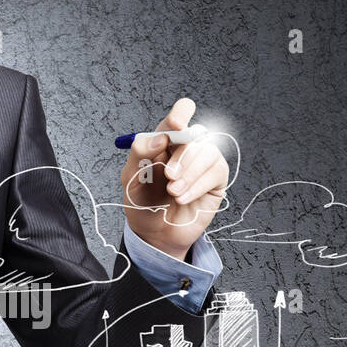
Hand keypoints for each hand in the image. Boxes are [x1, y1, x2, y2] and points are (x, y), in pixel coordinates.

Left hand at [120, 98, 228, 259]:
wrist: (154, 234)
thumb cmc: (142, 202)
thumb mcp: (130, 176)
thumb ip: (140, 152)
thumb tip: (161, 138)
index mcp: (166, 141)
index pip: (180, 114)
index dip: (181, 113)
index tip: (175, 124)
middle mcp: (187, 148)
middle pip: (195, 134)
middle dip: (182, 156)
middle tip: (169, 176)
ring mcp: (203, 163)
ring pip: (207, 152)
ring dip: (189, 174)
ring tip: (173, 192)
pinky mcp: (216, 180)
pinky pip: (216, 171)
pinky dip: (197, 186)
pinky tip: (183, 198)